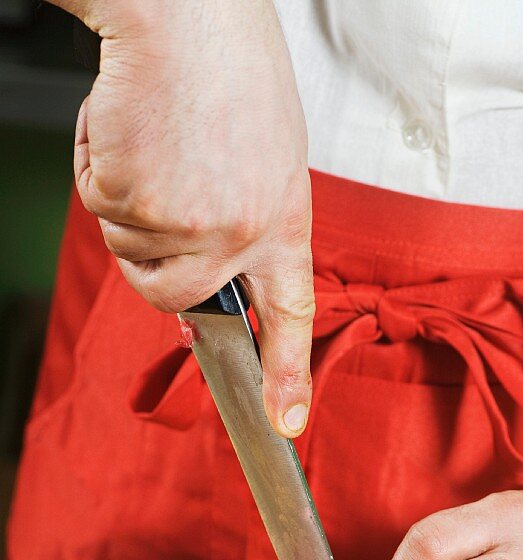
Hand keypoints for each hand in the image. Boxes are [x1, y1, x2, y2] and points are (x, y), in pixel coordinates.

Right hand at [64, 0, 312, 436]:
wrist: (188, 17)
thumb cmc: (225, 74)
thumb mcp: (262, 159)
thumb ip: (242, 228)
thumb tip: (200, 296)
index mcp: (283, 221)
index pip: (290, 314)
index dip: (288, 374)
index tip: (287, 421)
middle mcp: (245, 234)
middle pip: (175, 298)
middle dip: (147, 258)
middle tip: (157, 188)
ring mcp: (196, 225)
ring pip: (130, 255)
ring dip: (123, 202)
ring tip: (155, 141)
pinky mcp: (145, 205)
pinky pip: (99, 211)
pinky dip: (98, 168)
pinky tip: (131, 128)